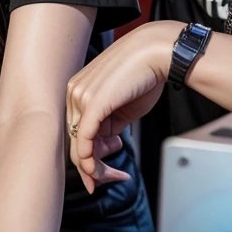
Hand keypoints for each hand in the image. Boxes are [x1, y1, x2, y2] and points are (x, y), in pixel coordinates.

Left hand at [66, 21, 183, 192]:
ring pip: (78, 144)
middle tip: (110, 179)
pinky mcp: (92, 103)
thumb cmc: (144, 74)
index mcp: (78, 89)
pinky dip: (89, 160)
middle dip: (92, 166)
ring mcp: (80, 96)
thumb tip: (106, 142)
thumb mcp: (121, 105)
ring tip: (114, 176)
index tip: (103, 171)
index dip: (89, 155)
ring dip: (95, 168)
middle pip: (74, 140)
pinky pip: (83, 139)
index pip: (75, 130)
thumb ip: (109, 122)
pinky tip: (99, 172)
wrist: (157, 52)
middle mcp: (74, 92)